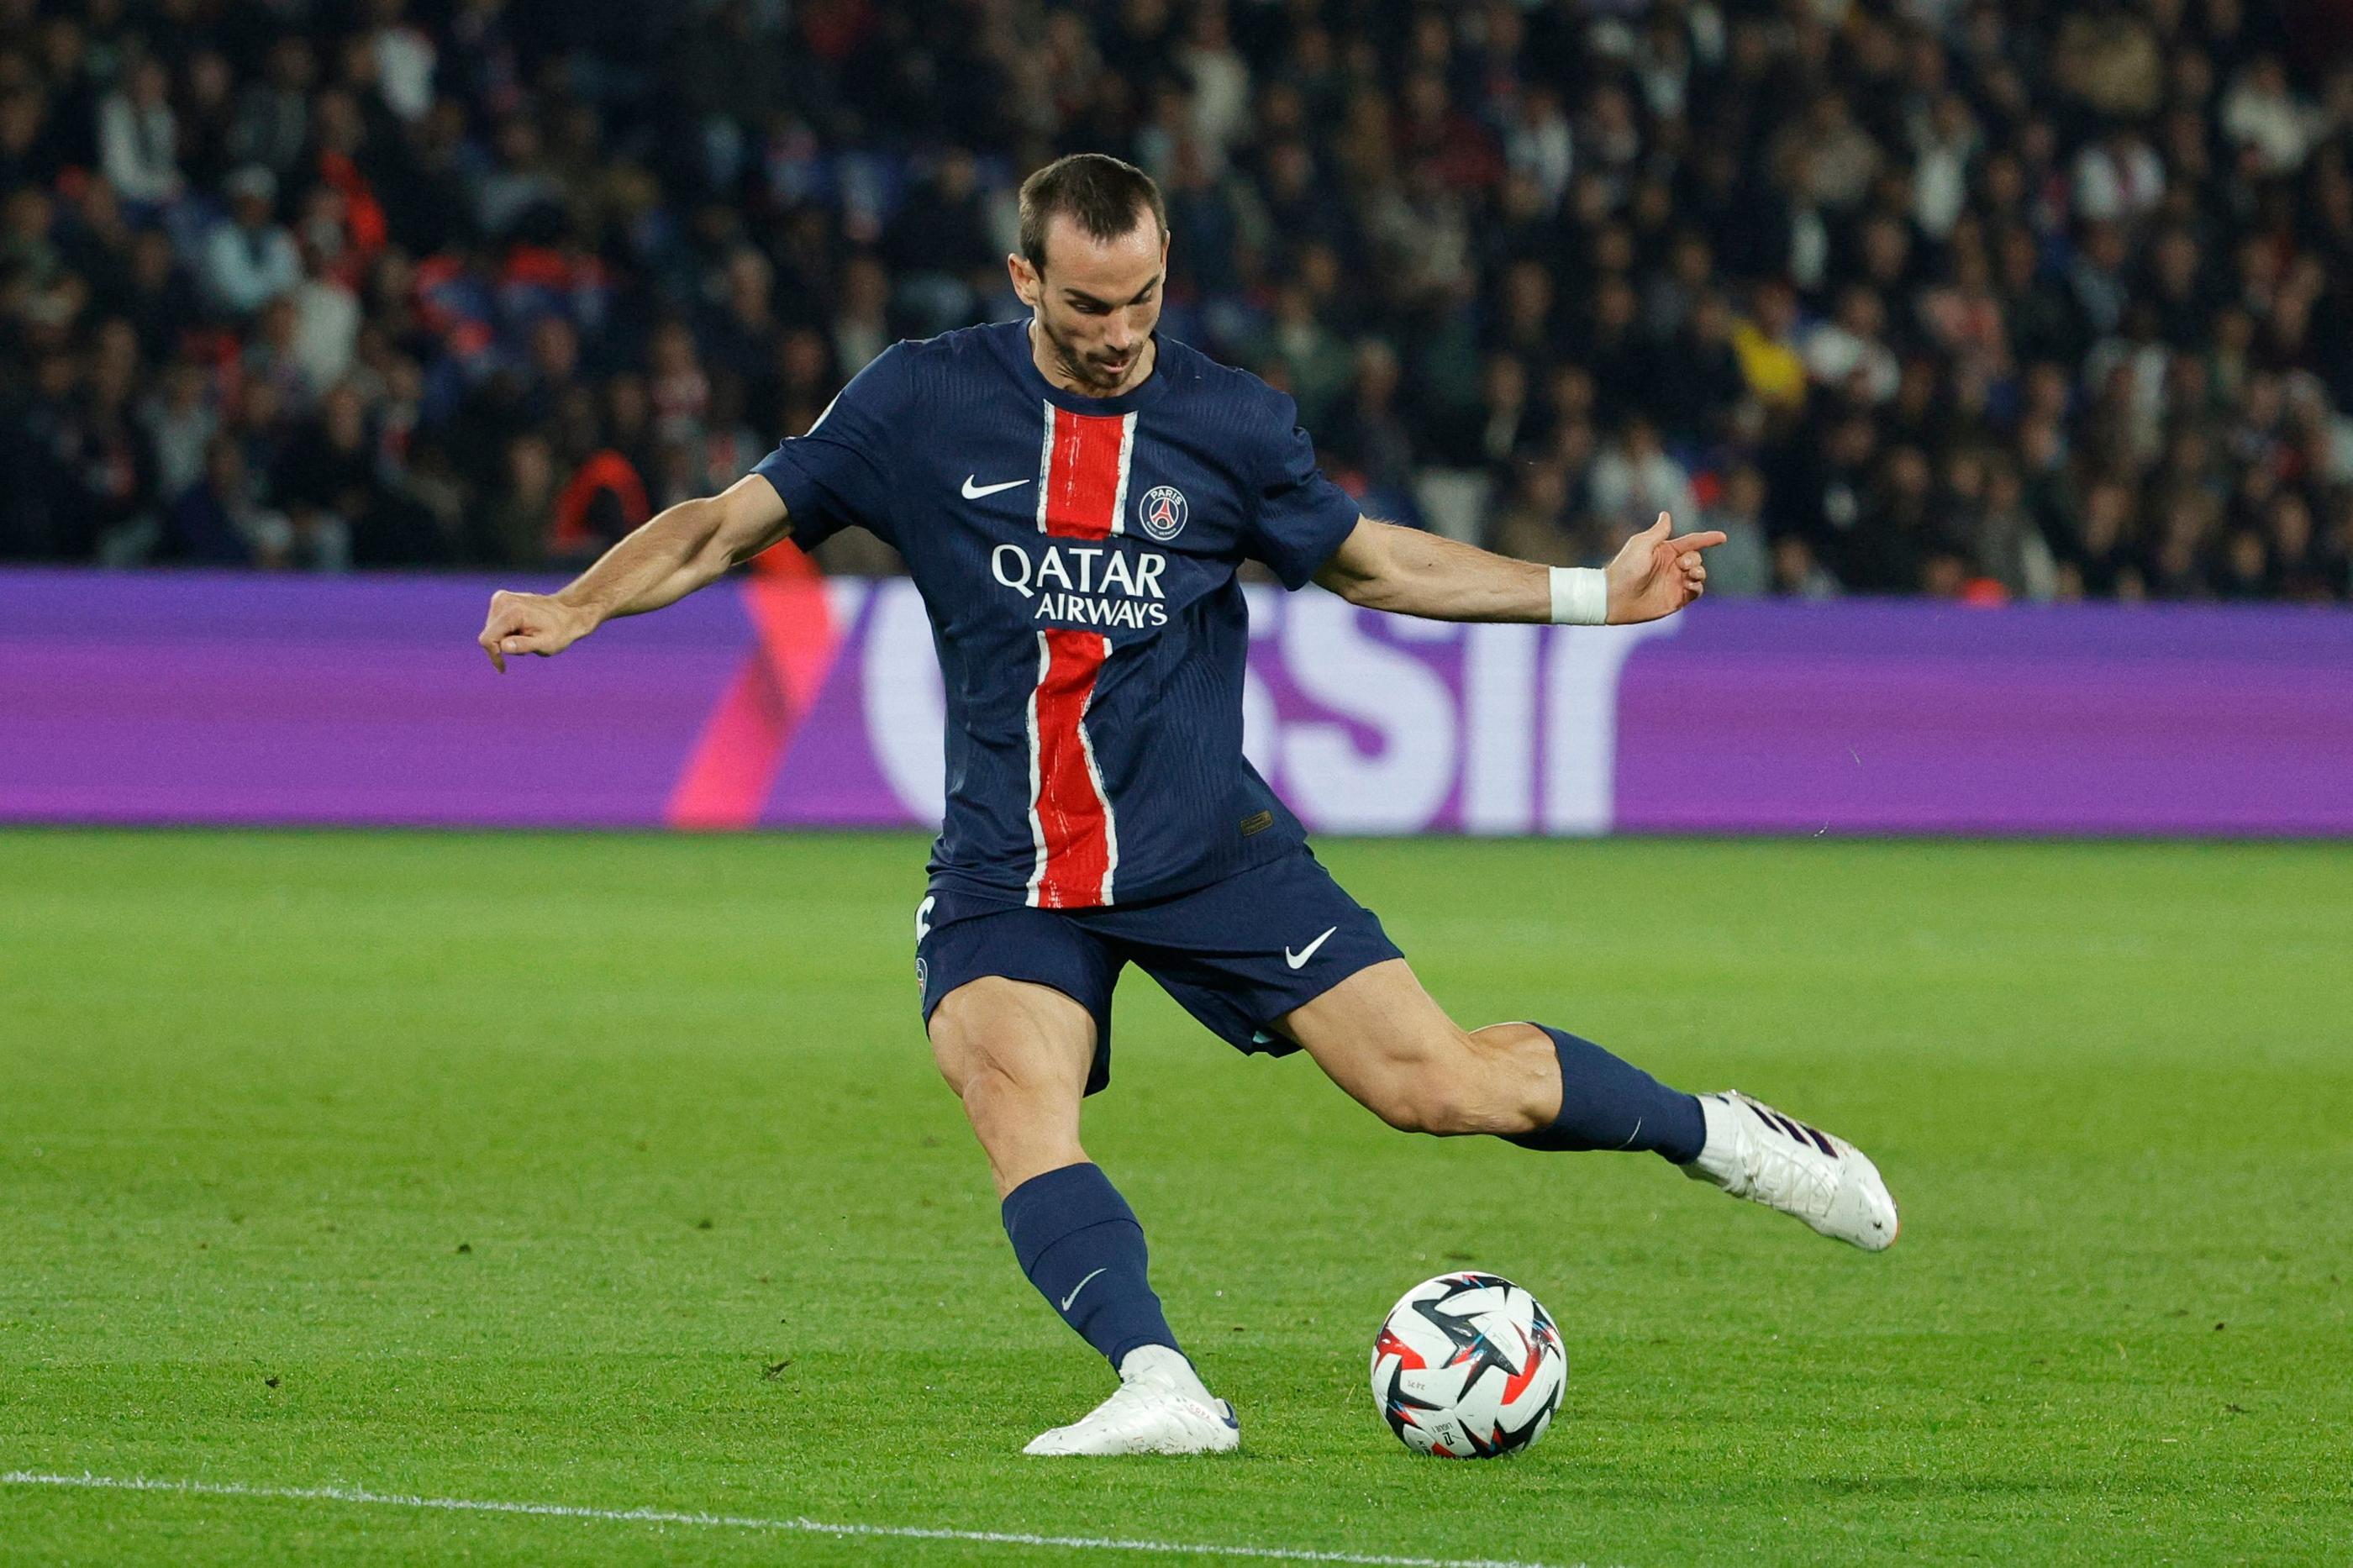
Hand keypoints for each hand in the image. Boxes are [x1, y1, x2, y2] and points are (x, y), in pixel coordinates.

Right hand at [477, 590, 597, 671]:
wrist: (567, 612)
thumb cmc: (559, 632)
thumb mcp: (546, 644)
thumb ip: (524, 645)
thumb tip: (504, 647)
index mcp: (512, 612)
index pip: (487, 639)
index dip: (493, 656)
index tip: (502, 668)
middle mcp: (502, 601)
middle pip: (489, 635)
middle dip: (503, 646)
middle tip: (528, 644)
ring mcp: (500, 598)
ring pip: (491, 630)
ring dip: (506, 638)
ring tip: (527, 635)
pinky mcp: (500, 599)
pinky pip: (495, 623)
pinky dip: (506, 630)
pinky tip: (523, 629)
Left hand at [1605, 512, 1725, 624]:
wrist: (1615, 597)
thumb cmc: (1625, 568)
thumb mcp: (1641, 544)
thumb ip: (1658, 531)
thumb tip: (1666, 514)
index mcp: (1666, 551)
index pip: (1692, 542)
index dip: (1707, 539)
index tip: (1722, 537)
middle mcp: (1672, 566)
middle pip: (1697, 558)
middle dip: (1695, 559)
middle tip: (1682, 565)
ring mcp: (1675, 583)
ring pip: (1700, 575)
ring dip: (1700, 572)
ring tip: (1689, 575)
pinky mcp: (1676, 599)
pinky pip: (1696, 592)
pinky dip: (1697, 587)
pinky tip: (1688, 585)